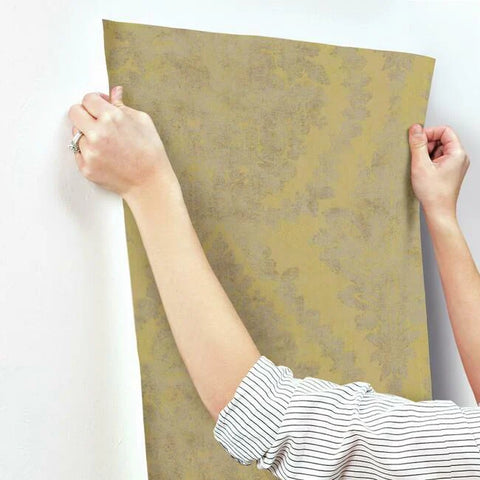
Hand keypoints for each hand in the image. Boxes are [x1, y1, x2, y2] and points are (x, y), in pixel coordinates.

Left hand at [67, 86, 179, 201]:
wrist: (150, 183)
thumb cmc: (151, 153)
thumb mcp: (143, 122)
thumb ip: (123, 106)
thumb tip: (114, 92)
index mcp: (112, 117)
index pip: (88, 99)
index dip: (95, 102)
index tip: (100, 107)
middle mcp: (97, 133)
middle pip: (74, 112)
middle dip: (85, 114)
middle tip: (96, 122)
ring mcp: (90, 152)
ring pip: (76, 134)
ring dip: (87, 135)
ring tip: (106, 144)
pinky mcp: (86, 167)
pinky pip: (78, 153)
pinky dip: (88, 153)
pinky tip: (105, 156)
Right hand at [409, 123, 469, 219]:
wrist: (438, 211)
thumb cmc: (433, 193)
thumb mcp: (421, 165)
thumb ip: (418, 144)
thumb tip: (415, 129)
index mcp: (457, 153)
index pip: (445, 131)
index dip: (429, 133)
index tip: (417, 141)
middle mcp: (459, 158)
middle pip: (442, 139)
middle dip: (427, 145)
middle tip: (418, 157)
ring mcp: (455, 165)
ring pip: (439, 150)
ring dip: (426, 155)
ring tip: (421, 167)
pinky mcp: (449, 171)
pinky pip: (438, 159)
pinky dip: (429, 162)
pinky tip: (423, 172)